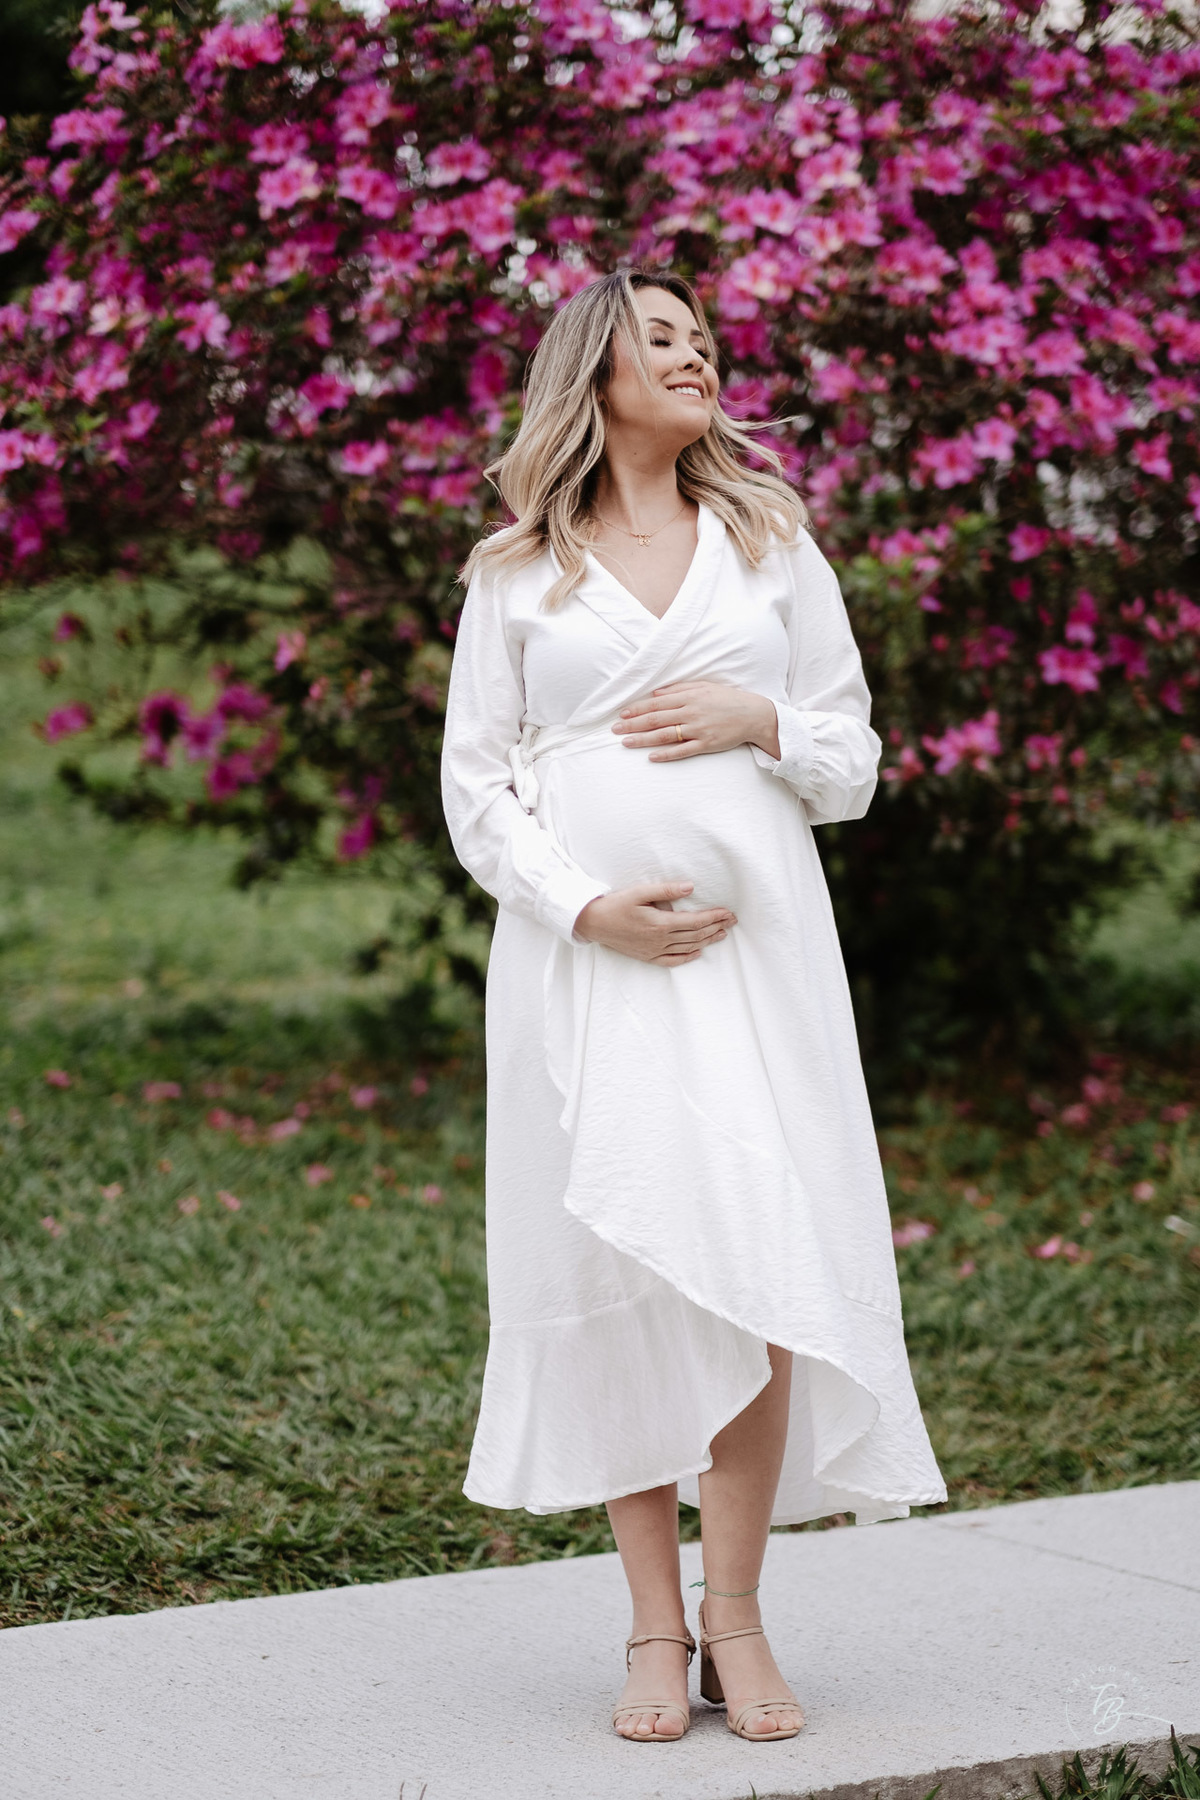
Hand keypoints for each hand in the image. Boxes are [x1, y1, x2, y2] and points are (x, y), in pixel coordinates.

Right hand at [573, 881, 735, 965]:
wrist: (594, 923)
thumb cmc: (616, 905)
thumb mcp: (640, 892)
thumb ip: (666, 890)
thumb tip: (690, 887)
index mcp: (661, 923)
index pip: (695, 921)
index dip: (714, 917)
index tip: (728, 913)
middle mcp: (661, 939)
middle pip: (695, 935)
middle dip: (716, 927)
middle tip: (732, 921)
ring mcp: (654, 950)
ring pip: (688, 947)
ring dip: (707, 940)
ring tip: (722, 934)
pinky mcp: (648, 956)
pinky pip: (672, 960)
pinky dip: (687, 957)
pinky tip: (697, 952)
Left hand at [611, 680, 780, 761]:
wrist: (753, 714)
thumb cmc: (727, 699)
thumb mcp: (703, 687)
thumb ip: (678, 690)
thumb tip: (656, 694)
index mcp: (689, 697)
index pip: (656, 704)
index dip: (637, 709)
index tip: (621, 715)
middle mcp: (691, 712)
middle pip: (656, 719)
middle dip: (633, 725)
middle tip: (614, 730)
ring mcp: (698, 730)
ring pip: (665, 736)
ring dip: (643, 740)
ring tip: (626, 743)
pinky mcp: (706, 744)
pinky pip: (683, 751)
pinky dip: (666, 755)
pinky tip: (651, 757)